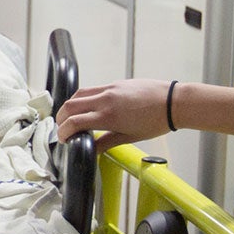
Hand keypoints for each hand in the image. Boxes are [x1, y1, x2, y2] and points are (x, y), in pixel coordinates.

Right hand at [56, 80, 175, 153]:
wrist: (172, 102)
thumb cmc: (156, 121)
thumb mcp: (130, 137)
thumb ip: (106, 143)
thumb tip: (92, 149)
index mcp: (108, 116)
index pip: (74, 122)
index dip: (63, 132)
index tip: (63, 139)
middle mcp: (105, 100)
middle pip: (70, 105)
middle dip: (61, 118)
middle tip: (63, 129)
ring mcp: (109, 89)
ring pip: (79, 94)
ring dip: (70, 106)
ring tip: (72, 117)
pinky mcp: (115, 84)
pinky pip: (92, 89)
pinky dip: (83, 98)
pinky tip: (88, 108)